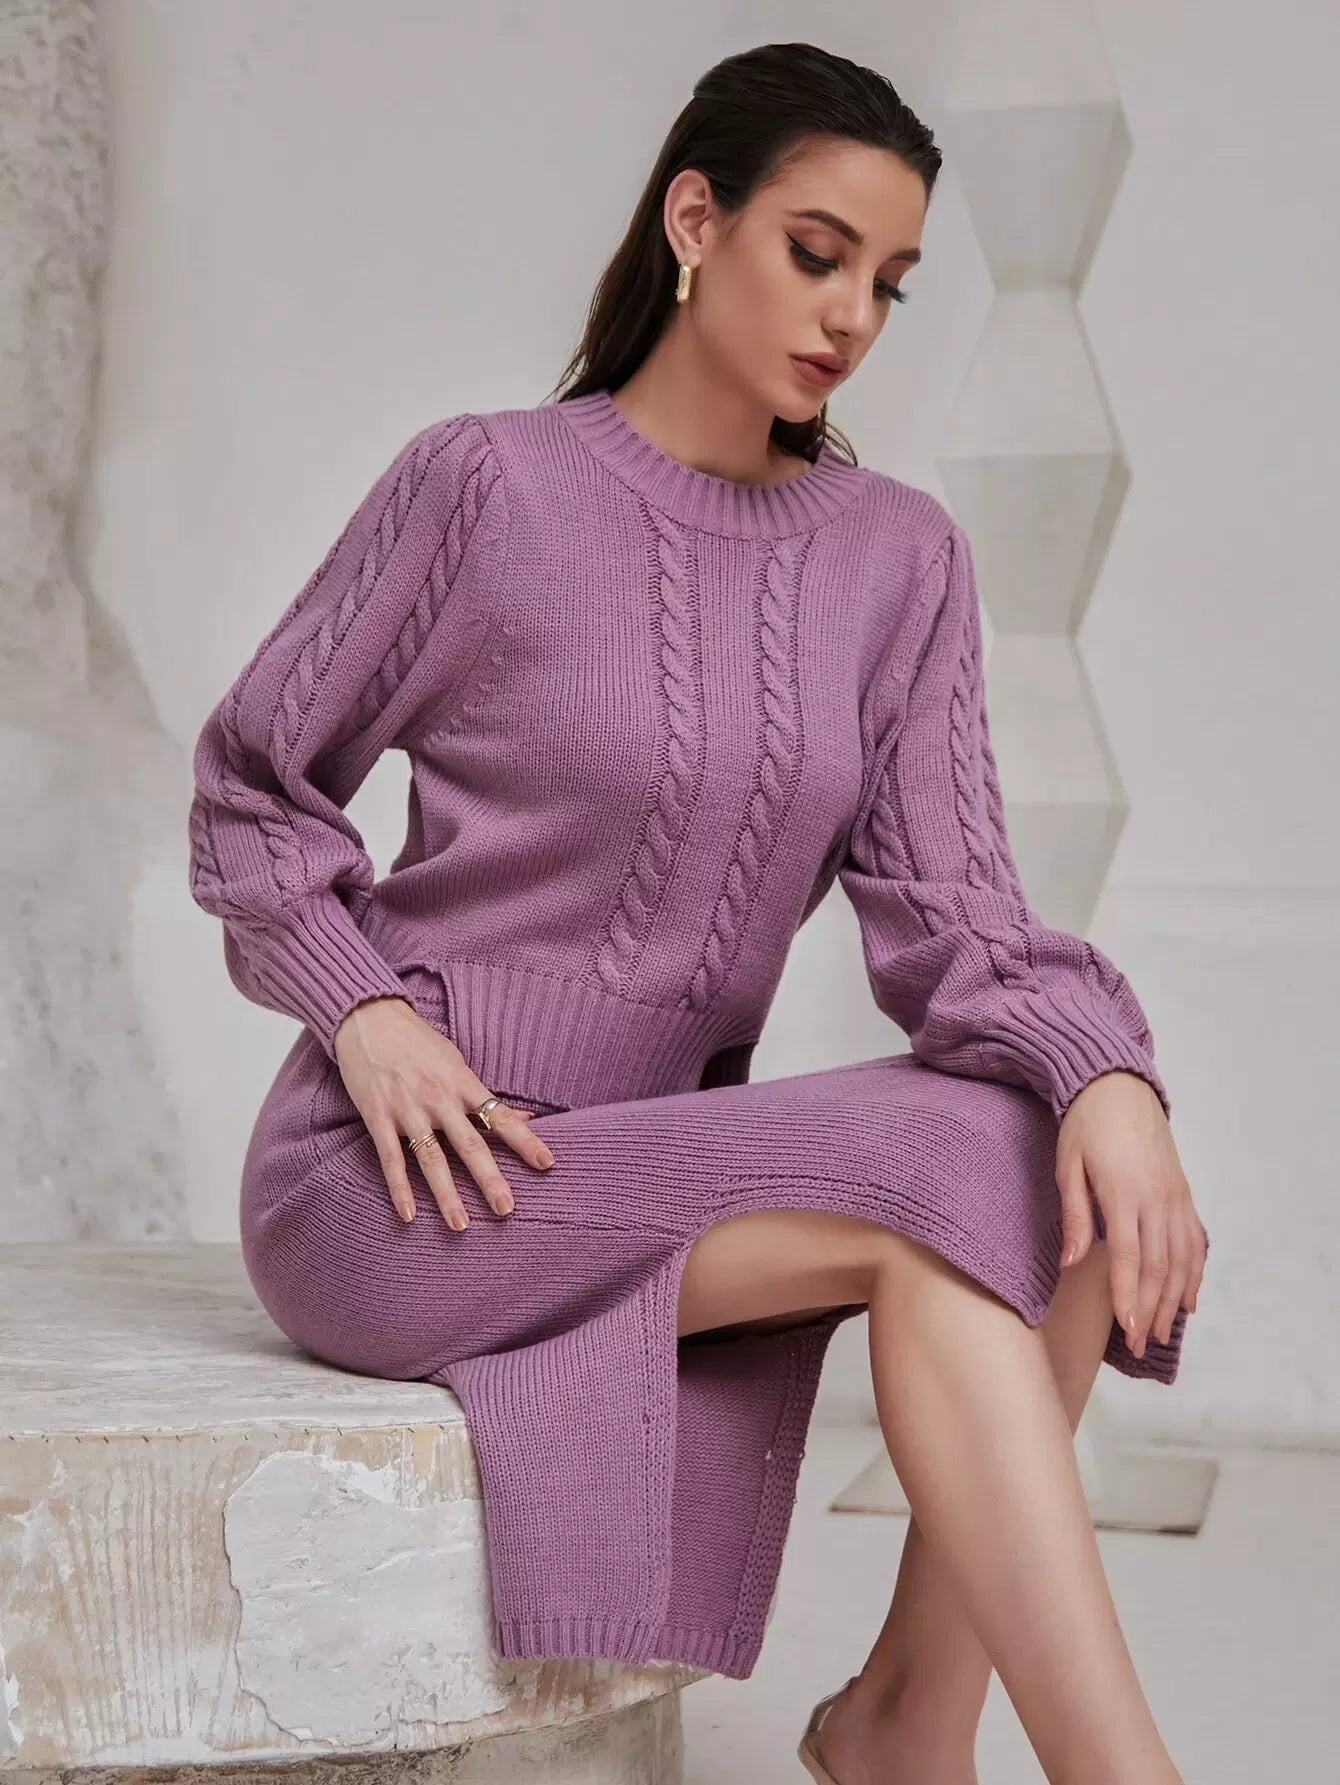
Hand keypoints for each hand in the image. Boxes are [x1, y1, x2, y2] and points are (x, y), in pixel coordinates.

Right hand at [331, 995, 554, 1228]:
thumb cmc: (418, 1042)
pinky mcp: (378, 1116)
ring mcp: (407, 1109)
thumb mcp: (457, 1061)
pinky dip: (400, 1188)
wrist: (369, 1018)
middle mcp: (439, 1098)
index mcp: (463, 1083)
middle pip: (470, 1145)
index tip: (548, 1164)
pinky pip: (391, 1158)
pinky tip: (408, 1215)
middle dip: (489, 1179)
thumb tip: (527, 1117)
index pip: (501, 1117)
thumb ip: (484, 1095)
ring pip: (431, 1159)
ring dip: (446, 1195)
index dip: (526, 1141)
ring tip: (461, 1225)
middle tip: (507, 1209)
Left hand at [1054, 1070, 1206, 1359]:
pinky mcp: (1183, 1193)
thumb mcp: (1068, 1166)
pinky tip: (1189, 1299)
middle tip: (1141, 1344)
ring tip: (1162, 1333)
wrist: (1118, 1087)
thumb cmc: (1085, 1126)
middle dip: (1150, 1309)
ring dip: (1173, 1299)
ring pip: (1182, 1258)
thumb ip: (1074, 1216)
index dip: (1128, 1295)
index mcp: (1123, 1192)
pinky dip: (1195, 1273)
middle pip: (1158, 1265)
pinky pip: (1195, 1240)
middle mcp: (1156, 1198)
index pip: (1128, 1256)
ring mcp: (1175, 1196)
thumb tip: (1071, 1262)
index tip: (1126, 1328)